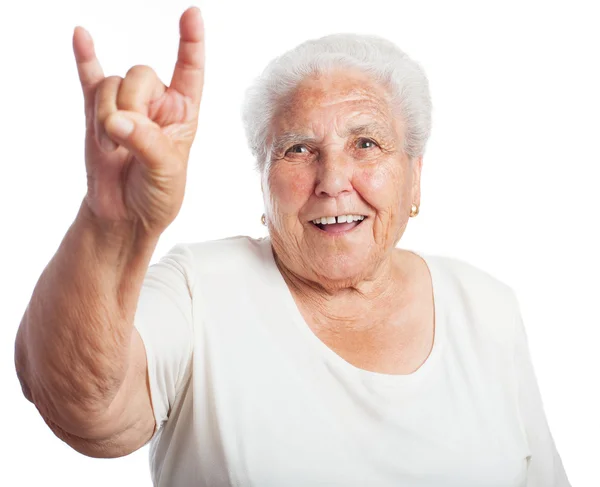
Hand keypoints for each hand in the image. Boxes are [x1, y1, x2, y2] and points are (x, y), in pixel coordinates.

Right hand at [73, 7, 204, 236]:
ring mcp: (125, 105)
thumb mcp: (166, 172)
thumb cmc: (157, 194)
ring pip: (110, 84)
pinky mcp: (96, 113)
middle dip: (131, 106)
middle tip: (130, 139)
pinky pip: (88, 79)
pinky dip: (84, 59)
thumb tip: (118, 121)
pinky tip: (81, 37)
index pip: (190, 70)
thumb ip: (146, 143)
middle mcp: (156, 103)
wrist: (125, 215)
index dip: (191, 42)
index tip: (192, 14)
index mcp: (183, 112)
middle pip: (140, 74)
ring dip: (106, 117)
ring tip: (114, 147)